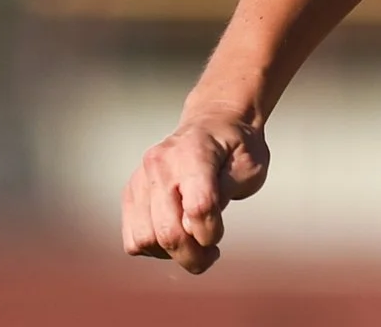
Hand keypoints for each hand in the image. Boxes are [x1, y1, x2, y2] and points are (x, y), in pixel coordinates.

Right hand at [123, 109, 269, 272]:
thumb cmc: (237, 148)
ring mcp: (141, 179)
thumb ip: (225, 193)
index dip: (211, 232)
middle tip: (210, 257)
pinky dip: (153, 249)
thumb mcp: (250, 166)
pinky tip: (175, 239)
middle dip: (191, 255)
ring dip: (170, 255)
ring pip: (144, 240)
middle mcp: (160, 165)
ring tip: (193, 248)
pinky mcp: (130, 193)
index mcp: (195, 153)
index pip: (198, 207)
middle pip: (167, 231)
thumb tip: (197, 226)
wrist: (214, 123)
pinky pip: (132, 238)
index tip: (220, 237)